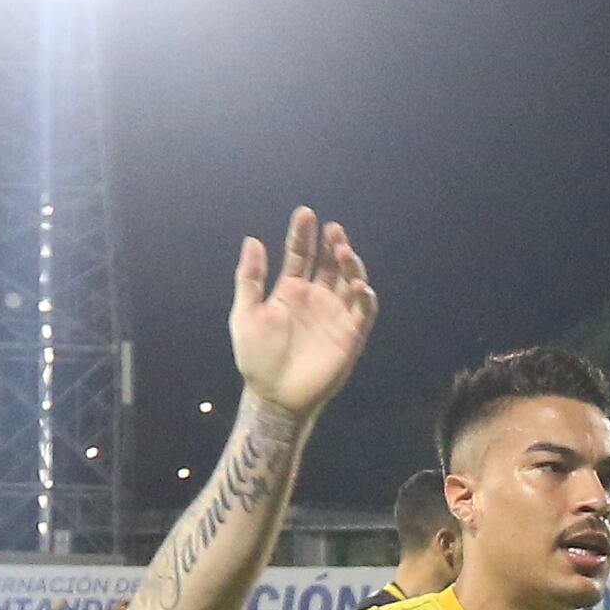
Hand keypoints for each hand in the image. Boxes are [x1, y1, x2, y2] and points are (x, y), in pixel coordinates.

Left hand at [225, 207, 378, 417]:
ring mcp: (334, 315)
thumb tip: (253, 240)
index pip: (301, 255)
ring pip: (349, 281)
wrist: (274, 396)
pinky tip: (359, 285)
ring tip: (344, 251)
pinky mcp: (350, 335)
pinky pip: (363, 311)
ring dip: (350, 264)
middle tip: (332, 229)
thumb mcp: (245, 313)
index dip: (303, 234)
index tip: (306, 213)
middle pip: (330, 263)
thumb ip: (250, 278)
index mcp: (290, 290)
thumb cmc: (256, 358)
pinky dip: (365, 297)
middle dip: (333, 244)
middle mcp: (315, 298)